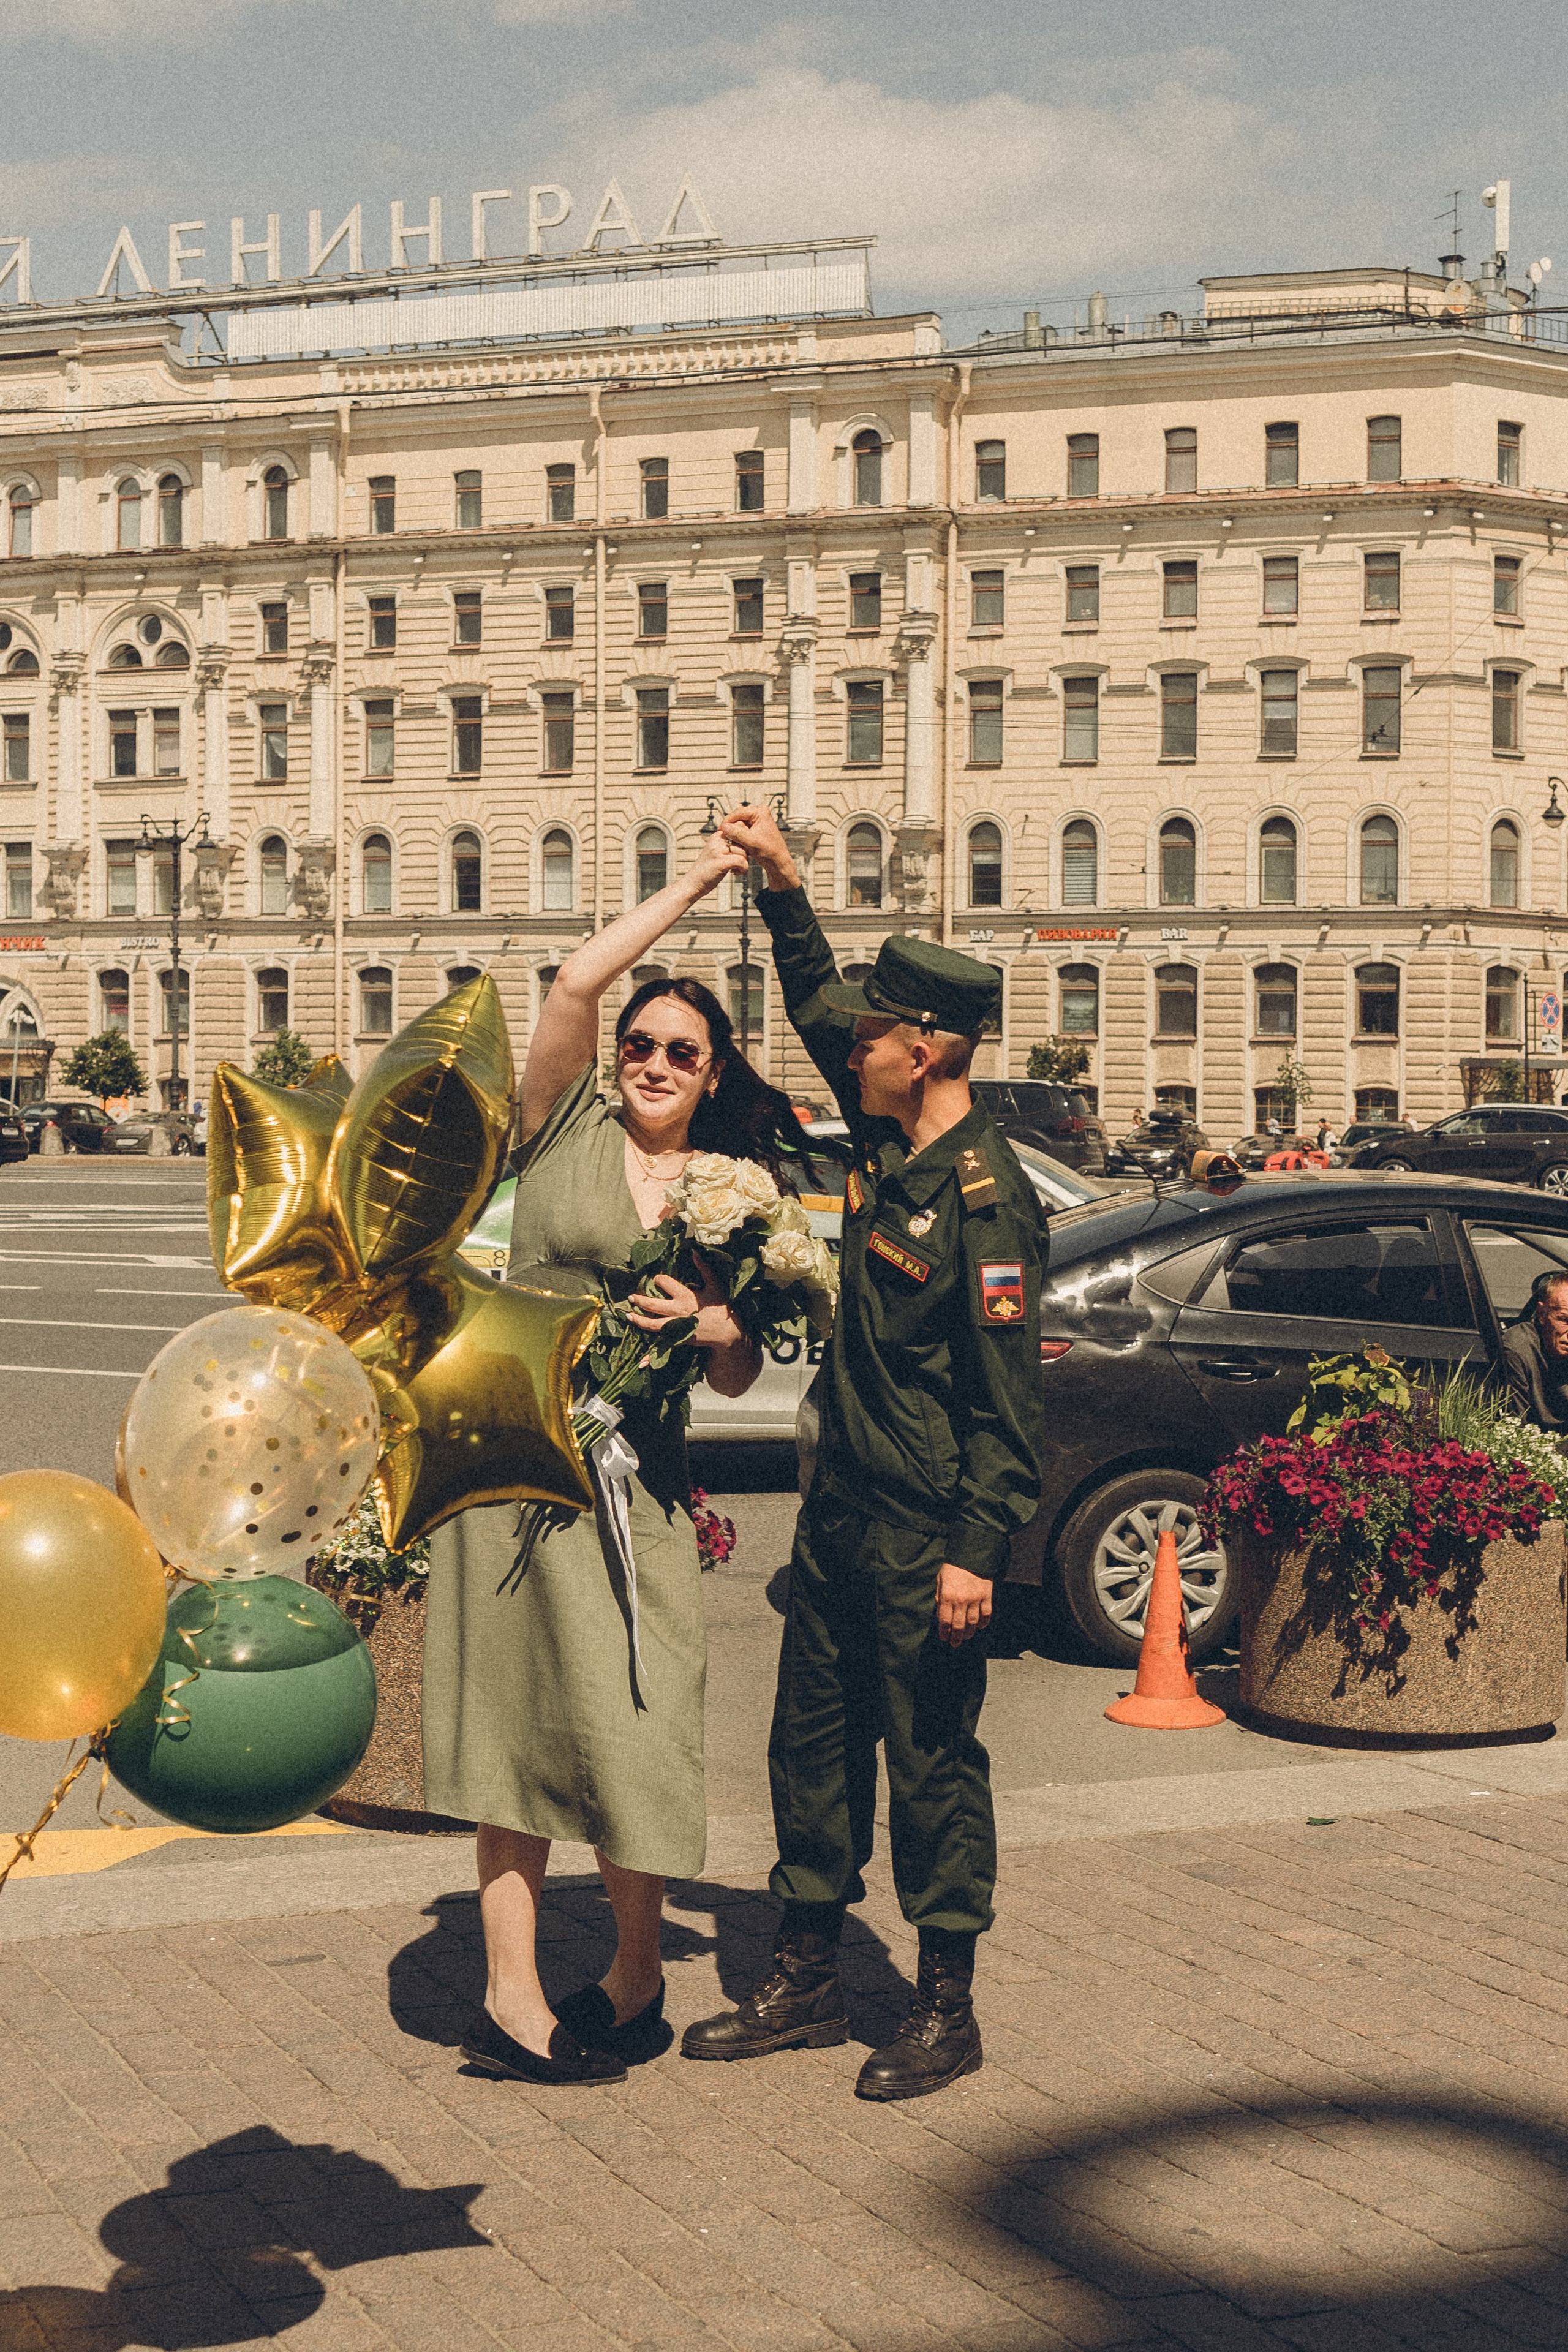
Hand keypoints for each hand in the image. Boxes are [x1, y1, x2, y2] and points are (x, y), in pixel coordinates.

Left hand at [627, 1265, 743, 1351]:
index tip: (657, 1279)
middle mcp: (677, 1311)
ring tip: (628, 1315)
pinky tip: (640, 1360)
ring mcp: (676, 1327)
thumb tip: (693, 1251)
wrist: (727, 1333)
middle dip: (640, 1300)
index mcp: (685, 1296)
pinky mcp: (678, 1340)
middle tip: (631, 1297)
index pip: (664, 1282)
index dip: (658, 1279)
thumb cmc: (720, 1308)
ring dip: (638, 1320)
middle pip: (652, 1304)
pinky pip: (661, 1347)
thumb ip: (704, 1268)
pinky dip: (650, 1356)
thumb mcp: (714, 1285)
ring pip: (651, 1325)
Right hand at [689, 830, 748, 900]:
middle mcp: (716, 841)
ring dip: (745, 862)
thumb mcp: (716, 852)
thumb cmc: (707, 870)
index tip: (741, 852)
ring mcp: (717, 851)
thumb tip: (746, 842)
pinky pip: (741, 861)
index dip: (745, 840)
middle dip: (746, 852)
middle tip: (740, 862)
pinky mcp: (720, 862)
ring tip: (736, 869)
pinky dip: (743, 869)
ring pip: (744, 851)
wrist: (693, 883)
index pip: (738, 827)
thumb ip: (727, 845)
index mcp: (716, 836)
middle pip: (743, 840)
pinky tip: (736, 873)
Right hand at [722, 804, 798, 892]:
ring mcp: (758, 819)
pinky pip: (743, 828)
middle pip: (738, 816)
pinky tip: (734, 840)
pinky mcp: (757, 827)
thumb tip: (724, 827)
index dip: (727, 821)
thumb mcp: (750, 842)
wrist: (778, 861)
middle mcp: (760, 813)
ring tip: (727, 838)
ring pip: (740, 822)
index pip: (738, 812)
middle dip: (730, 826)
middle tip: (721, 834)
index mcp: (761, 812)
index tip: (720, 830)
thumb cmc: (769, 851)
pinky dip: (738, 834)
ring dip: (733, 830)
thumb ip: (737, 833)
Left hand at [936, 1564, 991, 1647]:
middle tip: (955, 1644)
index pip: (944, 1621)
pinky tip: (980, 1626)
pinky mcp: (987, 1596)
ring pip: (973, 1623)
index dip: (944, 1632)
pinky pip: (986, 1614)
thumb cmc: (953, 1568)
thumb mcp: (940, 1580)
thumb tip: (939, 1613)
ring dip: (969, 1632)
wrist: (971, 1555)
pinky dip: (983, 1623)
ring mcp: (975, 1599)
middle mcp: (961, 1600)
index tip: (944, 1638)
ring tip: (966, 1636)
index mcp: (947, 1596)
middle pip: (958, 1626)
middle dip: (956, 1637)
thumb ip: (939, 1597)